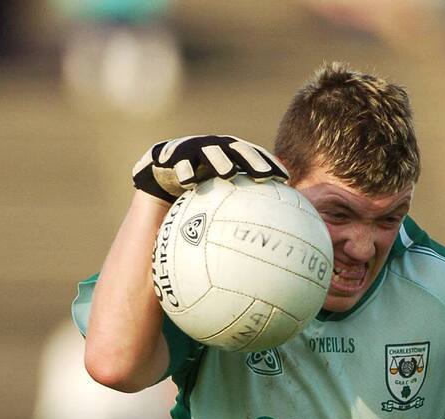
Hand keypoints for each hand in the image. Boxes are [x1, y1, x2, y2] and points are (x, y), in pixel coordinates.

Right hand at [132, 135, 288, 201]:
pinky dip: (183, 169)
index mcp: (230, 156)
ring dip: (219, 160)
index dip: (270, 163)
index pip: (255, 157)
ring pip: (208, 152)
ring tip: (228, 173)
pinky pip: (177, 162)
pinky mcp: (168, 154)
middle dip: (251, 160)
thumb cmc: (195, 197)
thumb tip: (266, 244)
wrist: (159, 180)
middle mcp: (214, 149)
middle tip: (263, 175)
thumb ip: (242, 213)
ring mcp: (192, 149)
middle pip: (237, 150)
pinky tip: (188, 182)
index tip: (285, 179)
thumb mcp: (219, 203)